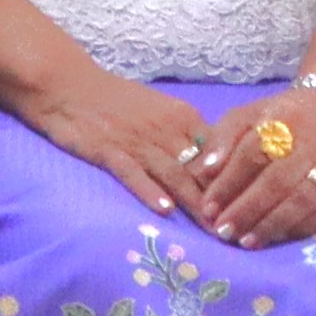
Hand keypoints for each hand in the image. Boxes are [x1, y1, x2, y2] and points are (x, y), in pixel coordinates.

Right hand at [20, 65, 228, 220]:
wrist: (64, 82)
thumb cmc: (112, 98)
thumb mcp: (157, 109)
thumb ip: (185, 135)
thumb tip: (214, 165)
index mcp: (182, 117)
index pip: (219, 154)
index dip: (236, 183)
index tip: (250, 209)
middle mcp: (165, 129)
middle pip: (201, 171)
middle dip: (222, 203)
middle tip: (240, 232)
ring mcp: (137, 141)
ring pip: (175, 176)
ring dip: (196, 205)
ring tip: (214, 233)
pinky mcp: (108, 149)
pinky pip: (134, 173)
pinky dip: (150, 191)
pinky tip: (164, 210)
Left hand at [187, 83, 315, 247]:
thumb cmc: (283, 117)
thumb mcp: (248, 114)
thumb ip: (223, 139)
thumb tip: (203, 172)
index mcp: (278, 122)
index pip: (250, 156)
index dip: (228, 184)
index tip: (208, 208)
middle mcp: (308, 144)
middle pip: (275, 182)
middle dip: (247, 210)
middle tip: (224, 231)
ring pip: (302, 200)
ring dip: (273, 224)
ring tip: (247, 242)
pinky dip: (303, 227)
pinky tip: (280, 237)